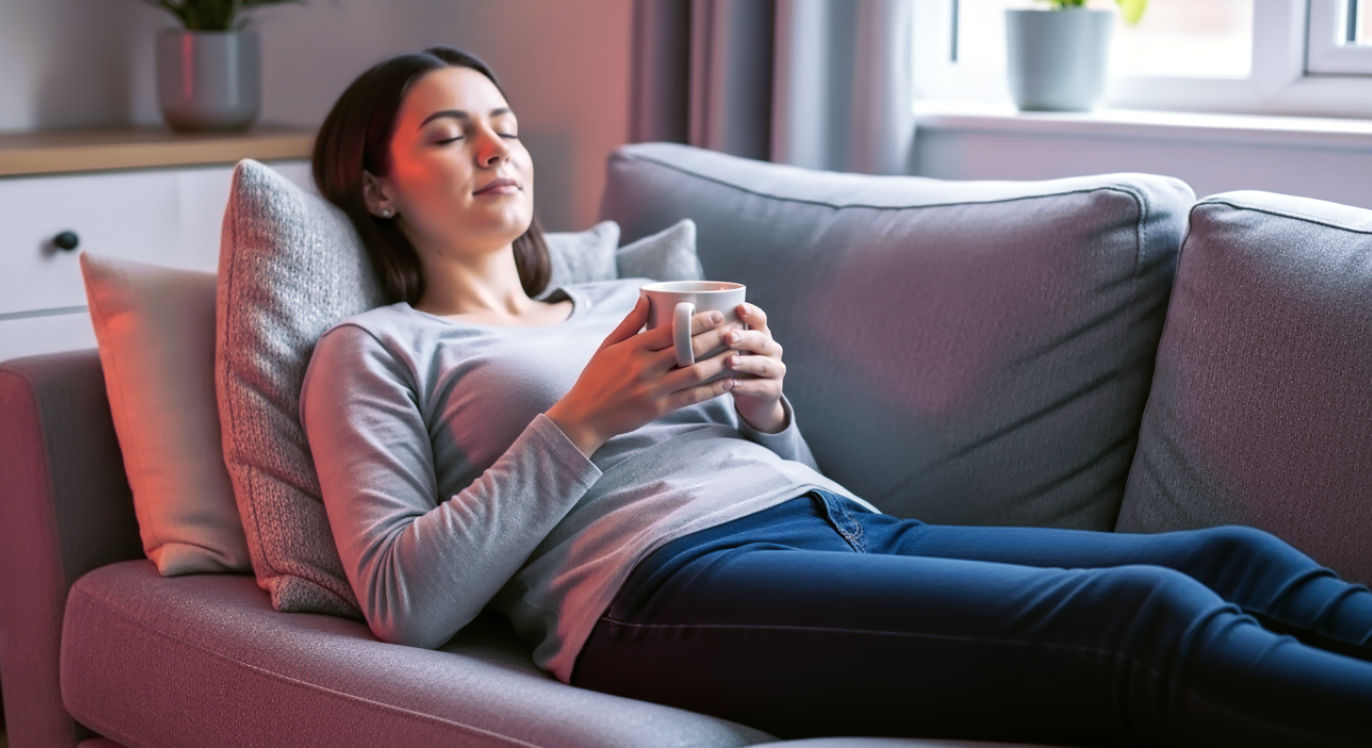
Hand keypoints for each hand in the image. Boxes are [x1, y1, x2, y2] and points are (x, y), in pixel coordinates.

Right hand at [545, 294, 740, 455]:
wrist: (585, 416)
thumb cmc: (596, 377)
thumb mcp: (608, 345)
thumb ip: (630, 322)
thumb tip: (646, 296)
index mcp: (633, 348)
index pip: (672, 330)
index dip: (698, 321)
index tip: (718, 315)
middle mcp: (644, 367)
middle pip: (689, 349)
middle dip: (716, 338)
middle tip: (736, 330)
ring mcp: (653, 390)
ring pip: (695, 374)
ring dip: (719, 363)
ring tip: (738, 354)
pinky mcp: (659, 409)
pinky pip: (691, 398)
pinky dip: (712, 390)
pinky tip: (728, 383)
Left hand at [722, 302, 788, 433]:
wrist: (753, 398)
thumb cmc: (734, 368)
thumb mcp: (727, 350)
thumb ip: (717, 336)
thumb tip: (686, 320)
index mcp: (761, 334)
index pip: (760, 319)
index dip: (751, 313)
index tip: (738, 307)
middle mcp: (772, 349)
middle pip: (762, 340)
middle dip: (745, 338)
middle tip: (728, 337)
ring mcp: (776, 370)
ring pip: (763, 364)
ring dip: (746, 362)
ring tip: (729, 362)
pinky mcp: (774, 390)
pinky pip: (761, 387)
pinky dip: (746, 386)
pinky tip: (732, 384)